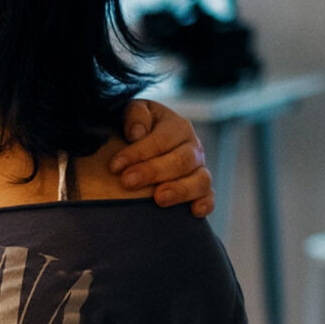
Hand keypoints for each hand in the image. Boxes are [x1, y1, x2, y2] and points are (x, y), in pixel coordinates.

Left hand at [111, 99, 214, 217]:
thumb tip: (136, 133)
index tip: (115, 166)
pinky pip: (209, 196)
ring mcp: (199, 169)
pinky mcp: (201, 188)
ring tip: (159, 199)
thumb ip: (136, 115)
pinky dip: (205, 203)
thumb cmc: (138, 126)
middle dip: (153, 172)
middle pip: (181, 161)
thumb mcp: (134, 112)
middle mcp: (192, 147)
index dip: (139, 152)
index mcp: (177, 126)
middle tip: (128, 182)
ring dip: (180, 190)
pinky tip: (194, 211)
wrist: (146, 139)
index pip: (161, 139)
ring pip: (200, 179)